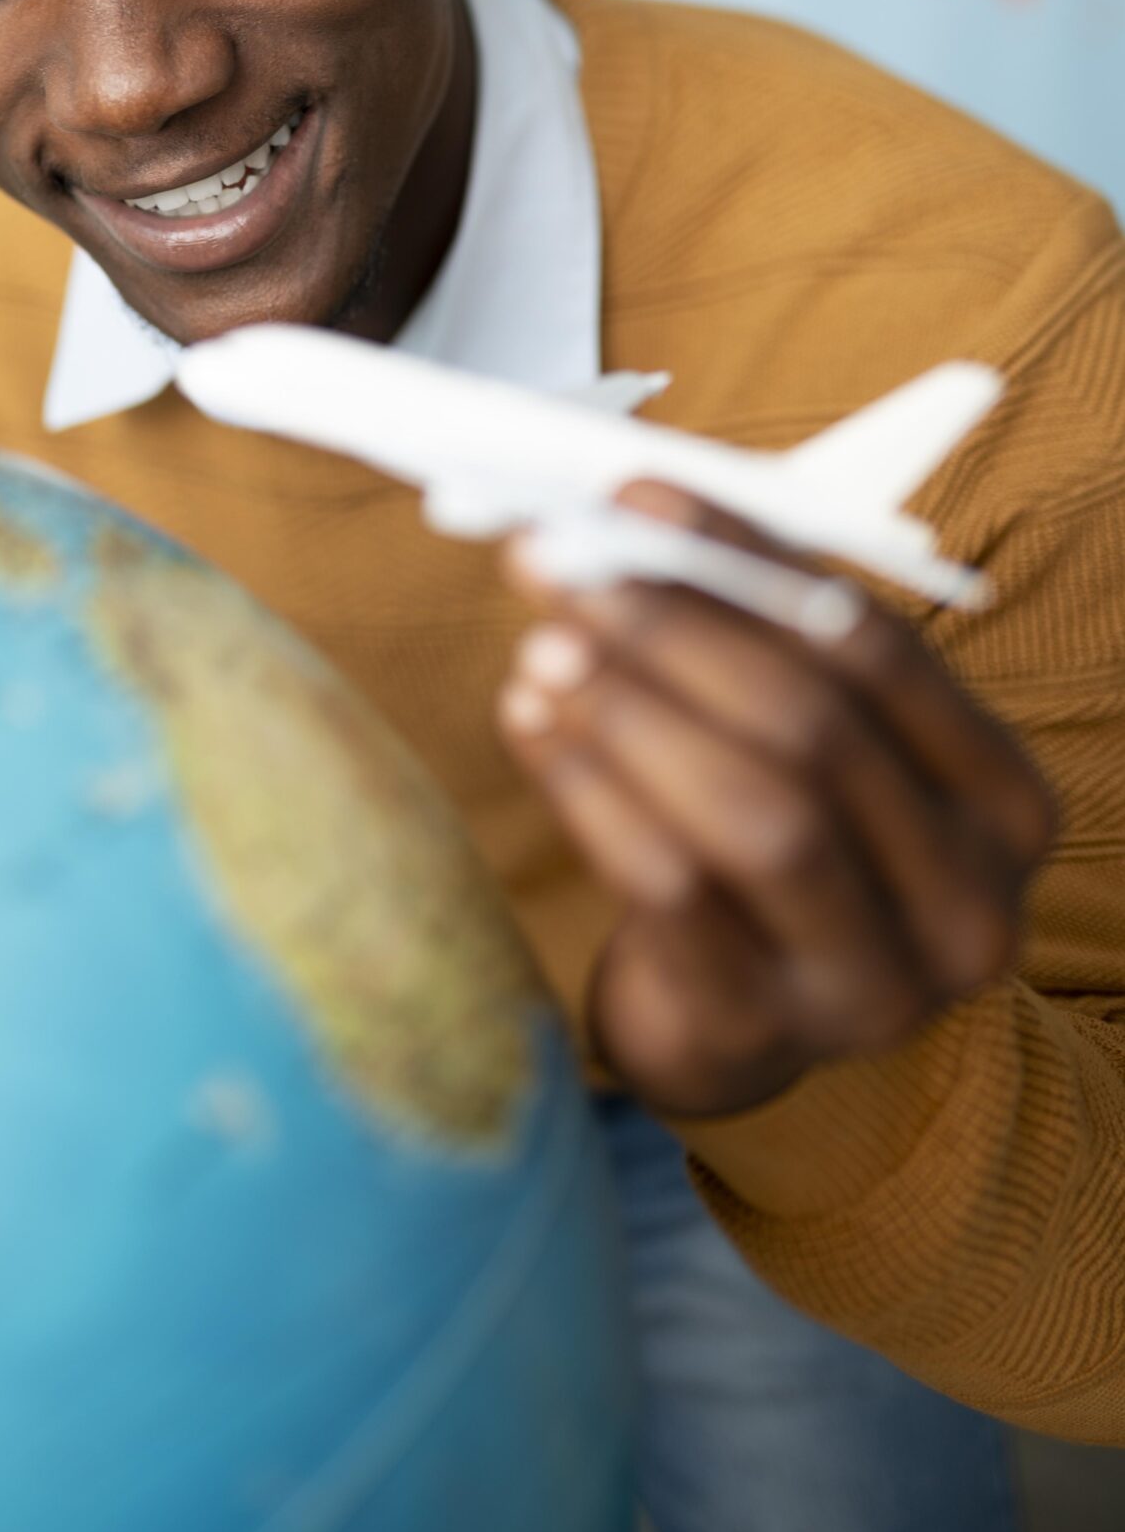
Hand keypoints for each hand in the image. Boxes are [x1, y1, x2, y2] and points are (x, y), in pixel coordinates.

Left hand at [497, 484, 1057, 1116]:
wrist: (733, 1025)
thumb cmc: (773, 844)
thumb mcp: (808, 746)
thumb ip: (759, 639)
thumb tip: (628, 518)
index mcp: (1000, 803)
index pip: (881, 651)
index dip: (751, 562)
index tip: (636, 499)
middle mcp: (966, 903)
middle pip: (815, 730)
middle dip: (674, 631)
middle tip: (560, 565)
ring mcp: (871, 984)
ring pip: (755, 816)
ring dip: (632, 711)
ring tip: (542, 645)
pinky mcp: (761, 1033)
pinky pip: (671, 893)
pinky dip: (591, 793)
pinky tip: (531, 725)